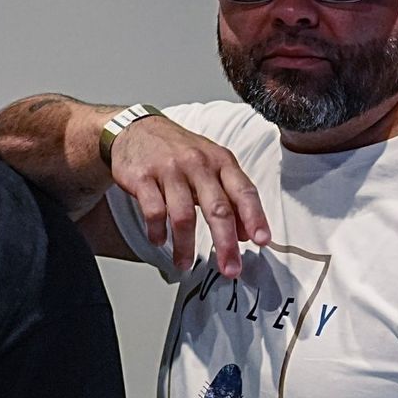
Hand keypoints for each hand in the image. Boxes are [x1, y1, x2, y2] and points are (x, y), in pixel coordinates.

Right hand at [109, 115, 269, 277]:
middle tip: (229, 267)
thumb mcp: (211, 165)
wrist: (136, 130)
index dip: (254, 217)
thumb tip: (246, 233)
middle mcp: (198, 164)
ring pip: (183, 215)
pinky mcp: (143, 178)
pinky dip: (157, 231)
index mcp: (220, 161)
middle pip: (217, 208)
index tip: (261, 241)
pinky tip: (159, 240)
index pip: (244, 191)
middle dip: (225, 242)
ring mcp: (169, 170)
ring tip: (184, 263)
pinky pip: (153, 211)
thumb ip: (230, 196)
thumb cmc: (178, 151)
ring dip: (185, 246)